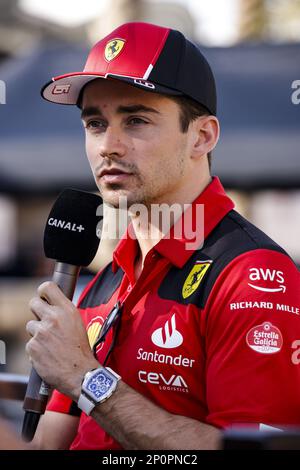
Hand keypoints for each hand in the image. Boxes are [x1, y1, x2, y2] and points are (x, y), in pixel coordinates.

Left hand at [26, 281, 98, 400]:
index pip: (47, 287)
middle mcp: (53, 318)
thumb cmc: (81, 350)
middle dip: (37, 311)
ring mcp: (41, 332)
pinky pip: (30, 343)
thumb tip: (53, 306)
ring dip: (38, 333)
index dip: (43, 291)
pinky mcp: (33, 346)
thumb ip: (64, 313)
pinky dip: (36, 349)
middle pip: (33, 303)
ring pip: (31, 326)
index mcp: (67, 310)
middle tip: (44, 322)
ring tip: (51, 344)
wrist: (80, 373)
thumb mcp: (77, 323)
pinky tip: (48, 354)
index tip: (43, 297)